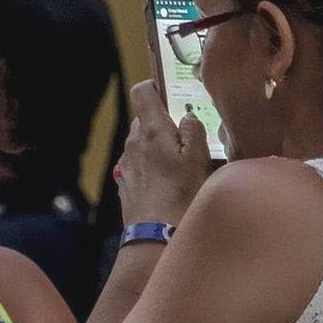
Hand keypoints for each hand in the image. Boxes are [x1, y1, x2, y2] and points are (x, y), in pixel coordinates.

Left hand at [115, 80, 210, 226]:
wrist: (155, 236)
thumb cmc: (180, 196)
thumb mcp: (198, 159)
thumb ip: (193, 130)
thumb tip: (188, 116)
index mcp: (152, 130)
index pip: (142, 91)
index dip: (154, 87)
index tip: (169, 94)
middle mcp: (134, 142)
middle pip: (144, 119)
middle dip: (162, 124)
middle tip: (184, 139)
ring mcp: (126, 163)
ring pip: (141, 143)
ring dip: (156, 148)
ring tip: (178, 166)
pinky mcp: (124, 182)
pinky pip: (137, 165)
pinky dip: (150, 167)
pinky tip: (165, 184)